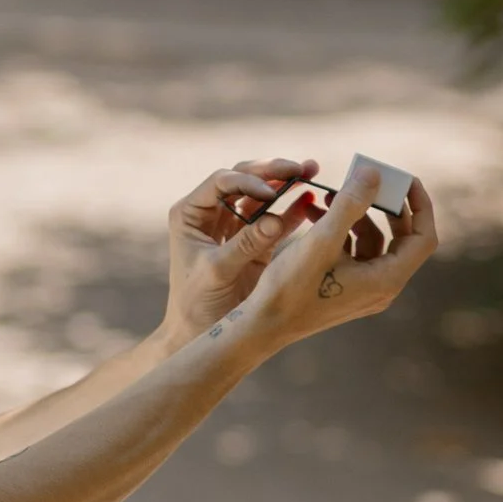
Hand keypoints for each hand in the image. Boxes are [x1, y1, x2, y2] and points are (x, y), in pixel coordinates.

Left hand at [162, 158, 321, 340]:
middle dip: (272, 172)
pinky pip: (275, 219)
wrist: (198, 334)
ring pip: (262, 195)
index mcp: (191, 213)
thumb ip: (245, 245)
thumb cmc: (196, 304)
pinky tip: (311, 199)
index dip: (248, 181)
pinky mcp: (254, 242)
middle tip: (300, 167)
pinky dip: (293, 209)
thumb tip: (275, 219)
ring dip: (286, 183)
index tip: (271, 192)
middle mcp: (211, 213)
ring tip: (311, 170)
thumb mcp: (217, 272)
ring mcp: (233, 226)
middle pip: (244, 180)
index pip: (221, 183)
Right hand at [222, 169, 438, 358]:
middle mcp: (382, 287)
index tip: (406, 180)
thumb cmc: (293, 286)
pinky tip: (315, 215)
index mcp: (387, 279)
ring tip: (328, 195)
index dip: (420, 206)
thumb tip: (374, 174)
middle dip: (385, 206)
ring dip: (355, 215)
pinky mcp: (346, 288)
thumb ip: (351, 204)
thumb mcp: (322, 239)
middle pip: (401, 239)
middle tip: (370, 181)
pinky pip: (354, 253)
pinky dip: (341, 231)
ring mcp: (364, 290)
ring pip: (373, 243)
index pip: (423, 238)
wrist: (264, 324)